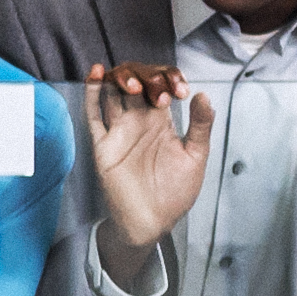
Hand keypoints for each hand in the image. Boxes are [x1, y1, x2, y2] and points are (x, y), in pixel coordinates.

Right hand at [77, 64, 211, 262]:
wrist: (152, 221)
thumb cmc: (174, 193)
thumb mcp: (196, 156)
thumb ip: (201, 126)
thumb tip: (204, 95)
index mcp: (162, 122)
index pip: (161, 86)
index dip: (169, 79)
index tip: (182, 91)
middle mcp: (139, 121)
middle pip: (136, 82)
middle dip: (146, 77)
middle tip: (159, 92)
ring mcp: (120, 131)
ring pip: (113, 92)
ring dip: (121, 79)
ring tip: (133, 83)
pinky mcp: (103, 145)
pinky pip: (93, 114)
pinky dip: (93, 92)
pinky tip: (98, 73)